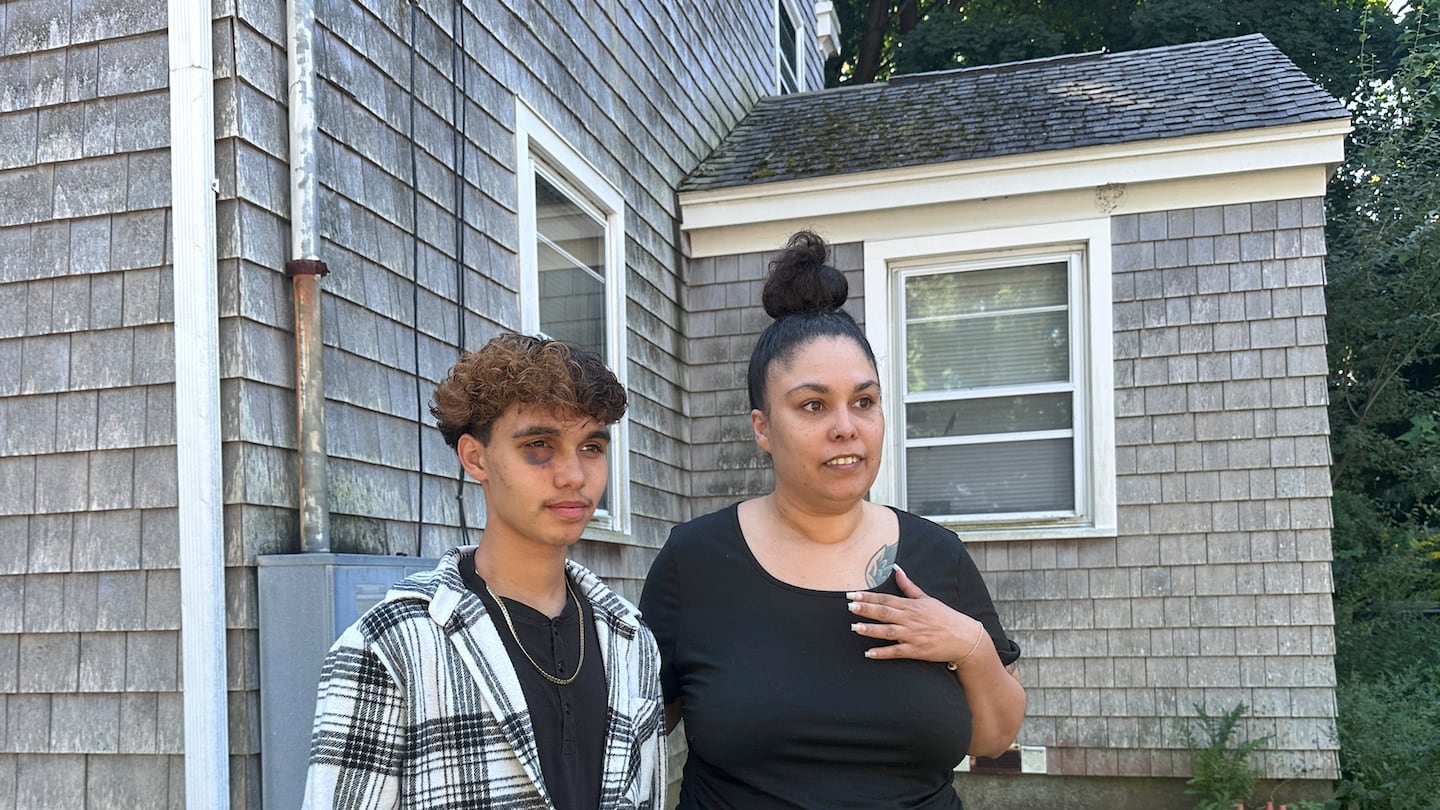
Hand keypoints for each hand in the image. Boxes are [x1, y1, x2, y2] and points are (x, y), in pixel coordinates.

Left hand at [847, 564, 986, 666]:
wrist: (964, 637)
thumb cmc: (945, 617)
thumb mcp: (927, 598)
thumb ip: (908, 586)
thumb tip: (896, 569)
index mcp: (912, 605)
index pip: (886, 599)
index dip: (868, 596)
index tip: (853, 594)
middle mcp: (910, 619)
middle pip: (884, 612)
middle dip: (866, 609)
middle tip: (849, 606)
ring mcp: (913, 635)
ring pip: (888, 631)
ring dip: (871, 629)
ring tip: (854, 627)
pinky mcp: (916, 650)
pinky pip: (896, 651)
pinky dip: (882, 653)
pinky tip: (869, 653)